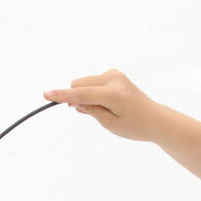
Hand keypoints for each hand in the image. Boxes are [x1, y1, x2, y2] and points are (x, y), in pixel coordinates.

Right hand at [42, 69, 169, 142]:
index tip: (46, 94)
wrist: (155, 119)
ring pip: (84, 82)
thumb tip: (74, 100)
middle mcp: (114, 79)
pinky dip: (92, 92)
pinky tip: (106, 102)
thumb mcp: (110, 124)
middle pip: (79, 84)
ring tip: (104, 109)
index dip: (62, 95)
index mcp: (114, 94)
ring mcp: (114, 74)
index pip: (82, 94)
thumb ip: (91, 110)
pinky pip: (92, 82)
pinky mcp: (114, 73)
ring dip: (85, 95)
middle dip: (76, 97)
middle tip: (90, 113)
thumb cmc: (135, 126)